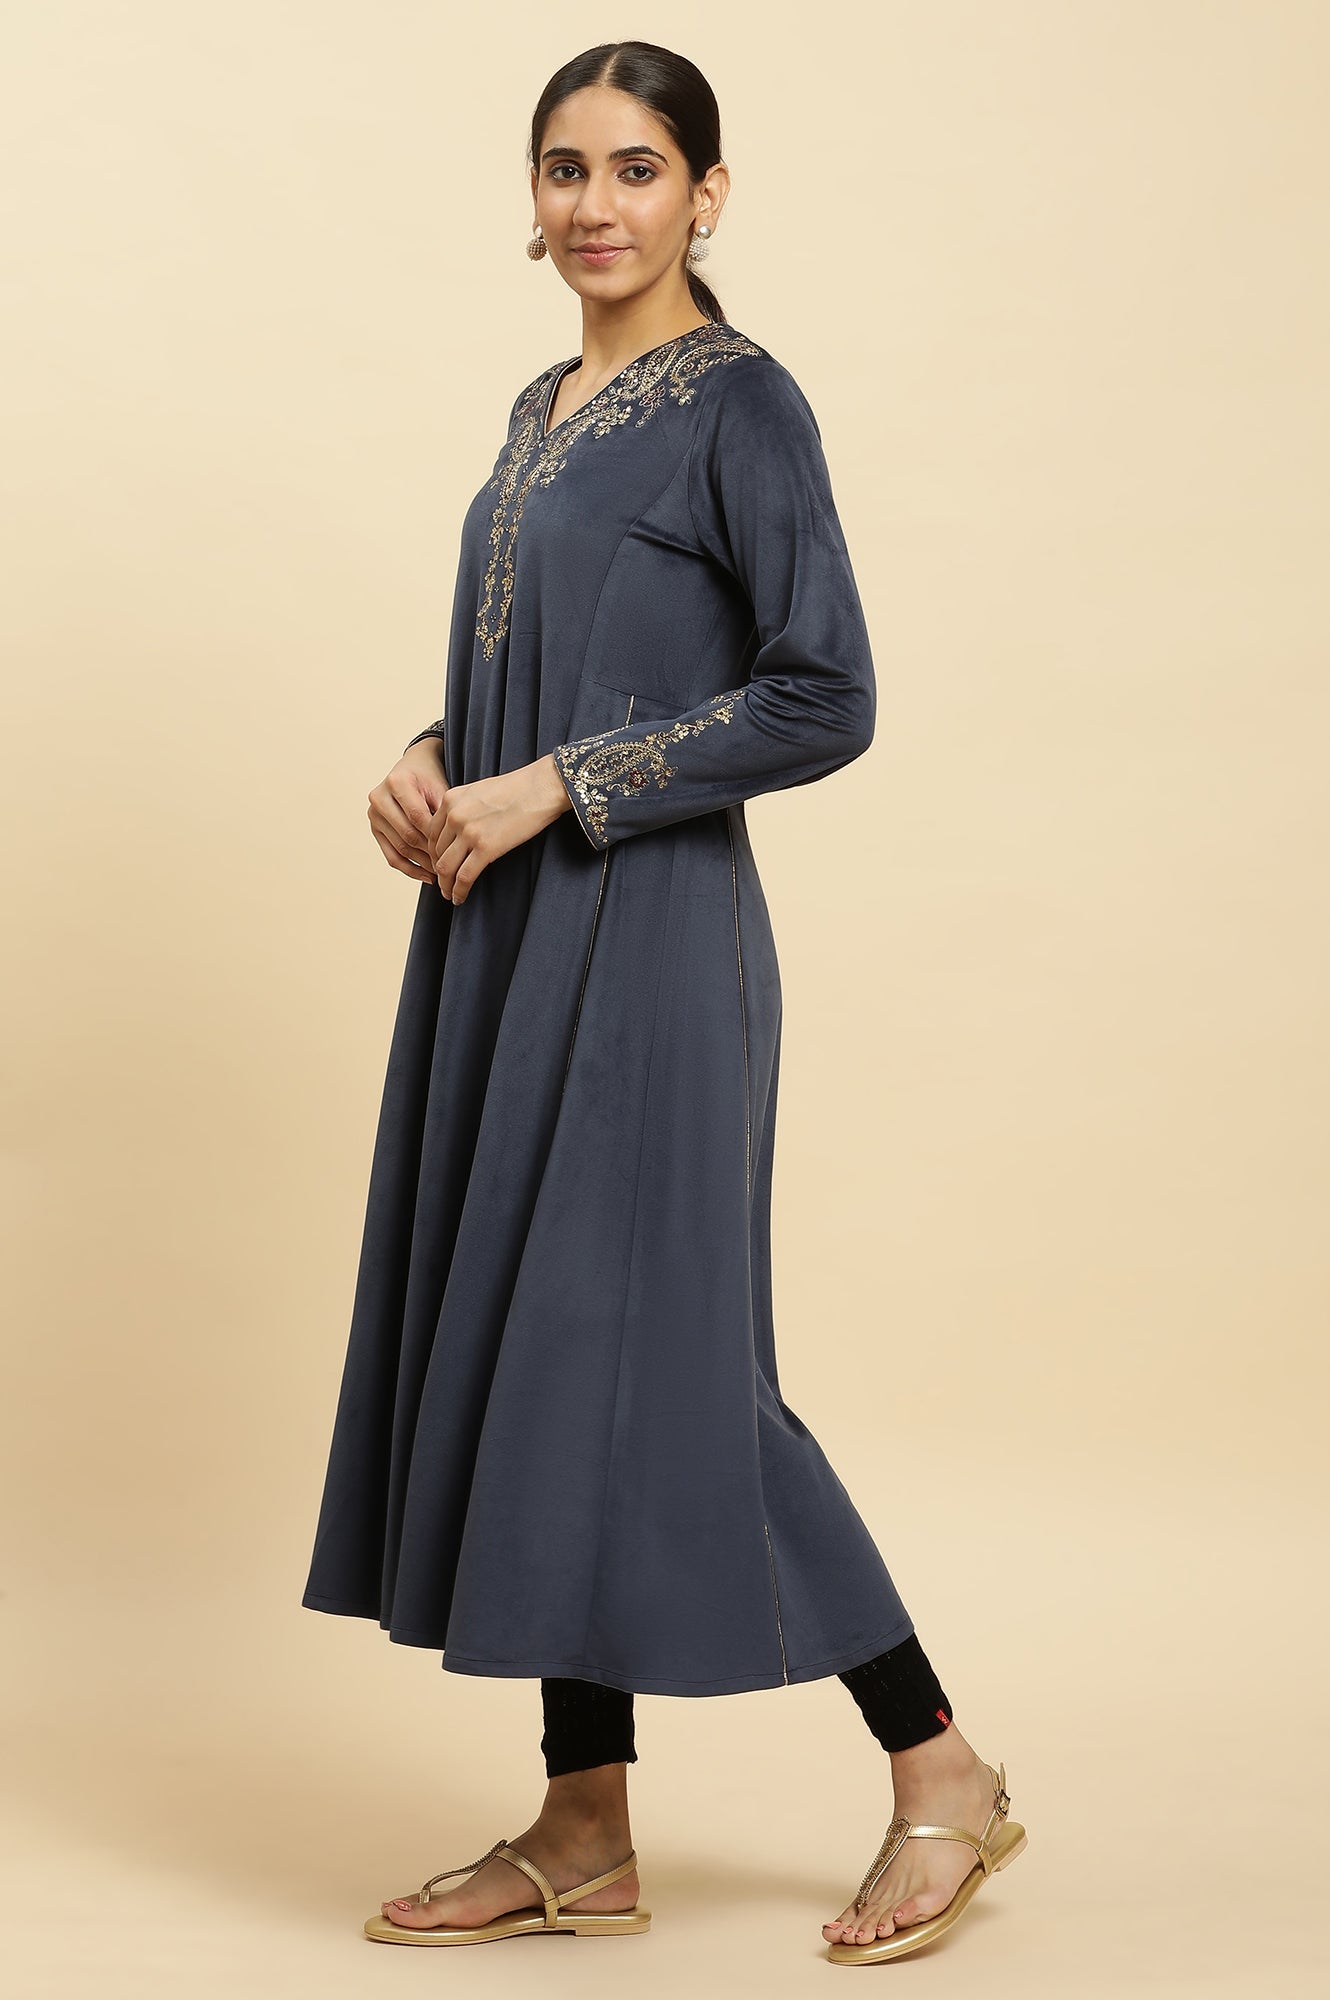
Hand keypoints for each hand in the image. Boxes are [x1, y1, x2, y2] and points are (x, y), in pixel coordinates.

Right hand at [368, 738, 447, 882]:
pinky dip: (410, 869)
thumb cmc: (431, 778)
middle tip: (451, 867)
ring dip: (423, 864)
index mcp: (396, 782)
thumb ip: (445, 813)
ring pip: (400, 847)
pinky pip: (391, 855)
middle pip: (408, 834)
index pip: (418, 817)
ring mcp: (373, 814)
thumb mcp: (441, 787)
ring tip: (443, 873)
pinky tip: (427, 876)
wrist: (414, 767)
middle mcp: (379, 797)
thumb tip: (454, 847)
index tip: (456, 851)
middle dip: (431, 853)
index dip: (437, 837)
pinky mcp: (375, 828)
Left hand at [429, 753, 570, 904]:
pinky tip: (459, 898)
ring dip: (445, 885)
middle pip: (436, 852)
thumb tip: (459, 830)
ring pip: (445, 868)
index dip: (433, 853)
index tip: (440, 863)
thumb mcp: (479, 791)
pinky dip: (459, 891)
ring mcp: (469, 832)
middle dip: (438, 871)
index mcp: (450, 800)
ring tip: (449, 894)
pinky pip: (464, 877)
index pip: (430, 833)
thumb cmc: (518, 789)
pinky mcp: (486, 848)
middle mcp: (454, 815)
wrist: (541, 788)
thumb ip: (463, 808)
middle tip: (444, 883)